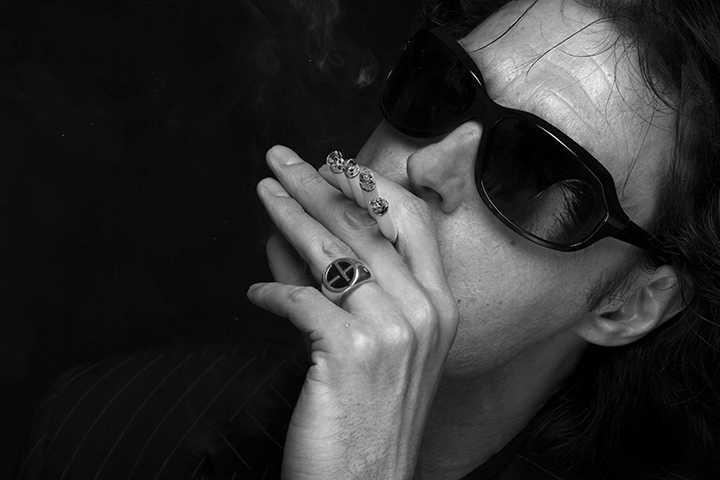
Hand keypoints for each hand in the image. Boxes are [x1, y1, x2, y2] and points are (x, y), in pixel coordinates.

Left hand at [247, 145, 457, 479]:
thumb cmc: (371, 412)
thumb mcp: (377, 346)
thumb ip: (344, 288)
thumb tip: (294, 240)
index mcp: (440, 304)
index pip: (411, 221)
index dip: (371, 186)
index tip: (333, 164)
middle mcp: (424, 310)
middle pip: (364, 226)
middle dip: (316, 184)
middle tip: (280, 159)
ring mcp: (391, 331)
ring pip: (331, 253)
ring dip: (288, 216)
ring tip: (263, 192)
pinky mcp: (350, 354)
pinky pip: (301, 303)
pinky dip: (272, 294)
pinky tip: (254, 295)